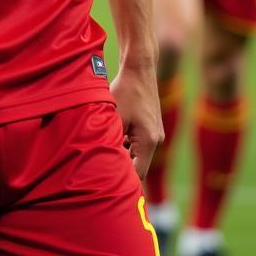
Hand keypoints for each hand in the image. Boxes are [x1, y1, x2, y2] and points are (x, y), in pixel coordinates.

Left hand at [111, 65, 163, 181]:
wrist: (139, 68)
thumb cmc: (126, 91)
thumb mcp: (115, 117)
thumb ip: (112, 140)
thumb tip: (104, 160)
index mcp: (148, 142)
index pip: (138, 175)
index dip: (123, 182)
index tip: (107, 186)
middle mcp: (156, 140)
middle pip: (138, 165)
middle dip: (121, 168)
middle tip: (100, 171)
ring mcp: (155, 133)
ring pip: (137, 154)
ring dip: (123, 153)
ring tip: (102, 149)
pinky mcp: (152, 126)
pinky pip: (138, 143)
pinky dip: (126, 143)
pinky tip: (112, 134)